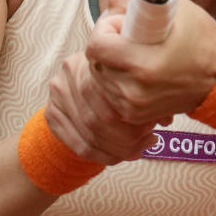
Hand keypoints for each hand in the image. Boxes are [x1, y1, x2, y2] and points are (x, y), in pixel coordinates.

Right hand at [44, 52, 161, 164]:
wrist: (85, 80)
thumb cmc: (118, 79)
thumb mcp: (135, 79)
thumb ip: (149, 94)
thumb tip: (164, 119)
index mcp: (90, 59)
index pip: (111, 97)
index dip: (136, 118)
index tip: (154, 126)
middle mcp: (69, 74)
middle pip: (99, 118)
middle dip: (129, 137)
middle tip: (150, 140)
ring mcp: (57, 95)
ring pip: (91, 135)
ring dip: (119, 150)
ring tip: (139, 149)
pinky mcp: (51, 114)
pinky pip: (80, 145)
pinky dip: (103, 156)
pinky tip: (120, 156)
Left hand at [85, 0, 215, 123]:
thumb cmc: (200, 38)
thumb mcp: (174, 6)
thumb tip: (110, 2)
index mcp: (143, 64)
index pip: (95, 46)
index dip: (105, 28)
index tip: (123, 24)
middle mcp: (135, 90)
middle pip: (95, 61)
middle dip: (107, 45)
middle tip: (129, 38)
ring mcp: (133, 106)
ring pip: (100, 77)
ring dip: (110, 63)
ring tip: (135, 55)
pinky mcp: (134, 115)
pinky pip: (110, 92)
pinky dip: (117, 80)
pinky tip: (137, 72)